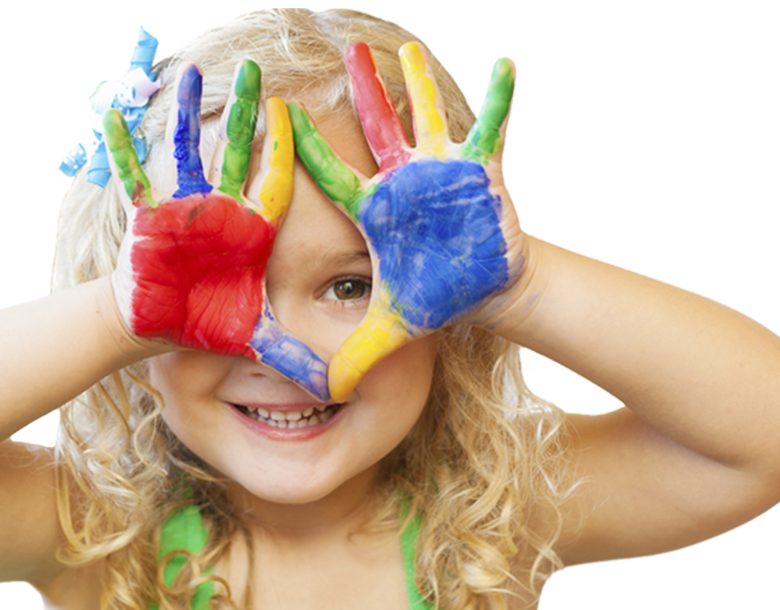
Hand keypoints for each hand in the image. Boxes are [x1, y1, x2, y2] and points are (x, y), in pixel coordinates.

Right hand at [104, 60, 329, 400]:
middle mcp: (220, 211)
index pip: (273, 183)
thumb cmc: (207, 323)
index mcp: (250, 232)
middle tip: (255, 70)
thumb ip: (296, 356)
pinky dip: (122, 149)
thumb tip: (336, 387)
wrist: (161, 326)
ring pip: (188, 151)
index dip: (284, 150)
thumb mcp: (256, 338)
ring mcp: (183, 208)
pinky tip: (111, 116)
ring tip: (190, 72)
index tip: (294, 113)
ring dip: (187, 114)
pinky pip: (132, 176)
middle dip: (244, 113)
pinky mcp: (147, 215)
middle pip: (236, 153)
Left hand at [289, 42, 526, 402]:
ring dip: (419, 85)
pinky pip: (491, 129)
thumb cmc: (437, 299)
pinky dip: (498, 101)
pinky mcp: (481, 173)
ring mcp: (442, 172)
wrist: (483, 291)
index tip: (277, 109)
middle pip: (378, 130)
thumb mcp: (394, 327)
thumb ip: (359, 356)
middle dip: (364, 91)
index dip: (305, 147)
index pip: (332, 175)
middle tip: (346, 51)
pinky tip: (503, 65)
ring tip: (407, 47)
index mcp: (376, 211)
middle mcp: (405, 182)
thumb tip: (330, 392)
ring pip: (428, 117)